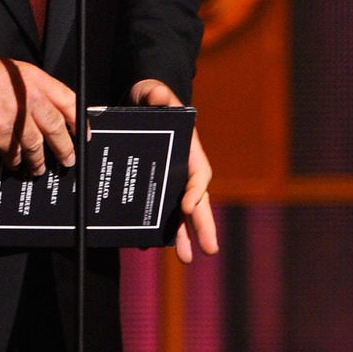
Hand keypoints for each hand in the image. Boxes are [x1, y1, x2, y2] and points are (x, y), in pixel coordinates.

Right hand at [0, 53, 76, 175]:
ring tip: (39, 168)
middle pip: (57, 127)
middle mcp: (30, 97)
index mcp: (35, 79)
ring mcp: (16, 116)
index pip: (69, 101)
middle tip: (67, 159)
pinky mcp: (0, 132)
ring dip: (39, 161)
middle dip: (64, 147)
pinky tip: (16, 164)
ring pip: (37, 145)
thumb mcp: (13, 72)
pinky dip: (16, 162)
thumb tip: (46, 108)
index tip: (81, 133)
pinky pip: (14, 153)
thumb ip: (32, 88)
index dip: (78, 121)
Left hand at [130, 79, 218, 262]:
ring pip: (181, 212)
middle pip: (198, 200)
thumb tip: (161, 98)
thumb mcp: (155, 93)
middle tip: (210, 250)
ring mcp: (172, 180)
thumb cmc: (153, 98)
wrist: (143, 104)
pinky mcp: (157, 186)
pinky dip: (158, 228)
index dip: (196, 190)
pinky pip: (160, 210)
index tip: (189, 207)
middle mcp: (185, 169)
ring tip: (186, 258)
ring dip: (185, 235)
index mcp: (189, 150)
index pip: (198, 173)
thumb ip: (159, 96)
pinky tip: (150, 245)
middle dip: (203, 225)